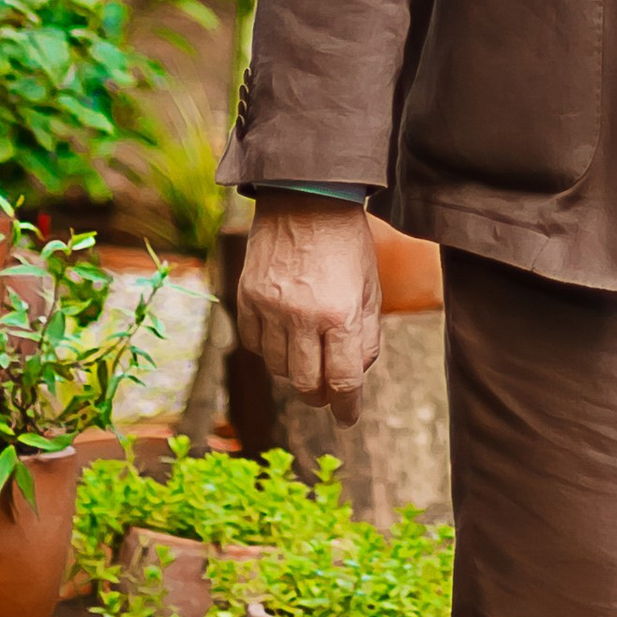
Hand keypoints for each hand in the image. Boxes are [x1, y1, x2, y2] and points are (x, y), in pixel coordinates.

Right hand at [235, 197, 381, 419]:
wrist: (304, 197)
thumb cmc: (346, 243)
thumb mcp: (370, 288)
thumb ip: (366, 336)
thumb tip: (354, 376)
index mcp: (340, 315)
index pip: (342, 381)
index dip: (346, 407)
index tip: (348, 418)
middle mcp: (301, 317)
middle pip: (305, 384)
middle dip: (319, 396)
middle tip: (326, 394)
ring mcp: (269, 308)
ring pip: (277, 368)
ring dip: (294, 373)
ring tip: (307, 359)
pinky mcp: (246, 297)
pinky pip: (254, 344)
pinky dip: (269, 351)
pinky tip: (283, 339)